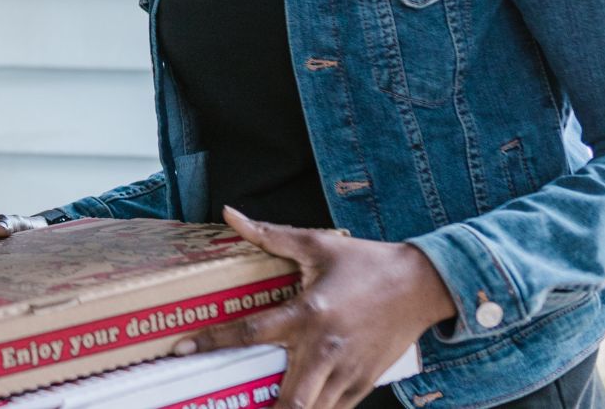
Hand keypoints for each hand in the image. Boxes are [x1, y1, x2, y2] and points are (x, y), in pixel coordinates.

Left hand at [178, 207, 454, 408]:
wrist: (422, 285)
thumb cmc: (367, 263)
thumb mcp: (318, 244)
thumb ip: (270, 235)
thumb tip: (229, 214)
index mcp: (308, 313)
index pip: (250, 333)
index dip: (212, 342)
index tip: (182, 349)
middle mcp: (325, 349)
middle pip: (292, 400)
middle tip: (231, 404)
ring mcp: (347, 371)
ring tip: (262, 405)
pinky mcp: (365, 383)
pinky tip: (299, 406)